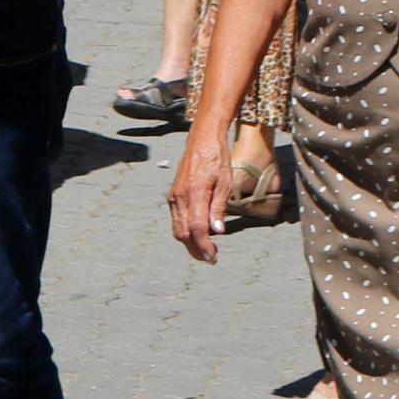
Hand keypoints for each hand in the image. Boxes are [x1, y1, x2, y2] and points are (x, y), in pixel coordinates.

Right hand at [164, 131, 229, 264]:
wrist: (202, 140)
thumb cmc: (217, 159)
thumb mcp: (225, 183)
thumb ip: (219, 208)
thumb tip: (217, 232)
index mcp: (195, 193)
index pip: (196, 228)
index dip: (204, 246)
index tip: (213, 256)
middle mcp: (180, 196)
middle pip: (183, 233)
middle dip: (195, 250)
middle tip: (211, 259)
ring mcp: (174, 196)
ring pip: (177, 228)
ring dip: (190, 243)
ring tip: (206, 249)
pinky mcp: (173, 195)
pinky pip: (176, 219)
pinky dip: (186, 231)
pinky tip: (198, 233)